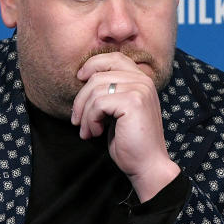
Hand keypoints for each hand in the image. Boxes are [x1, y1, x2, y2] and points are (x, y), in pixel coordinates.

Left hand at [70, 52, 180, 201]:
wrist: (147, 165)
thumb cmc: (130, 142)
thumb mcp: (118, 111)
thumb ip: (109, 92)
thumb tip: (82, 78)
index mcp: (142, 80)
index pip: (113, 57)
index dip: (93, 64)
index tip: (79, 79)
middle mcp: (143, 81)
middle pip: (98, 75)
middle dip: (81, 98)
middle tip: (77, 120)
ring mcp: (139, 90)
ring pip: (95, 90)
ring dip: (85, 114)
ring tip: (88, 131)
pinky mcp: (133, 102)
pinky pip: (98, 103)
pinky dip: (90, 120)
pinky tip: (95, 133)